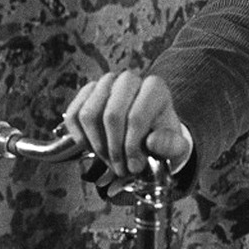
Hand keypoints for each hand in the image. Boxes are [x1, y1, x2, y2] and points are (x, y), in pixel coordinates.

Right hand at [63, 72, 190, 180]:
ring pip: (89, 115)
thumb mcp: (174, 146)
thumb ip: (170, 145)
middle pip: (111, 115)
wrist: (148, 132)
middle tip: (120, 168)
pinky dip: (81, 138)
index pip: (136, 117)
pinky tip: (95, 149)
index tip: (134, 167)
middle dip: (114, 149)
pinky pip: (73, 115)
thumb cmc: (162, 138)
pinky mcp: (86, 92)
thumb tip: (152, 142)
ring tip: (110, 160)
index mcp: (154, 88)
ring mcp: (105, 83)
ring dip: (97, 145)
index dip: (132, 147)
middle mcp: (128, 80)